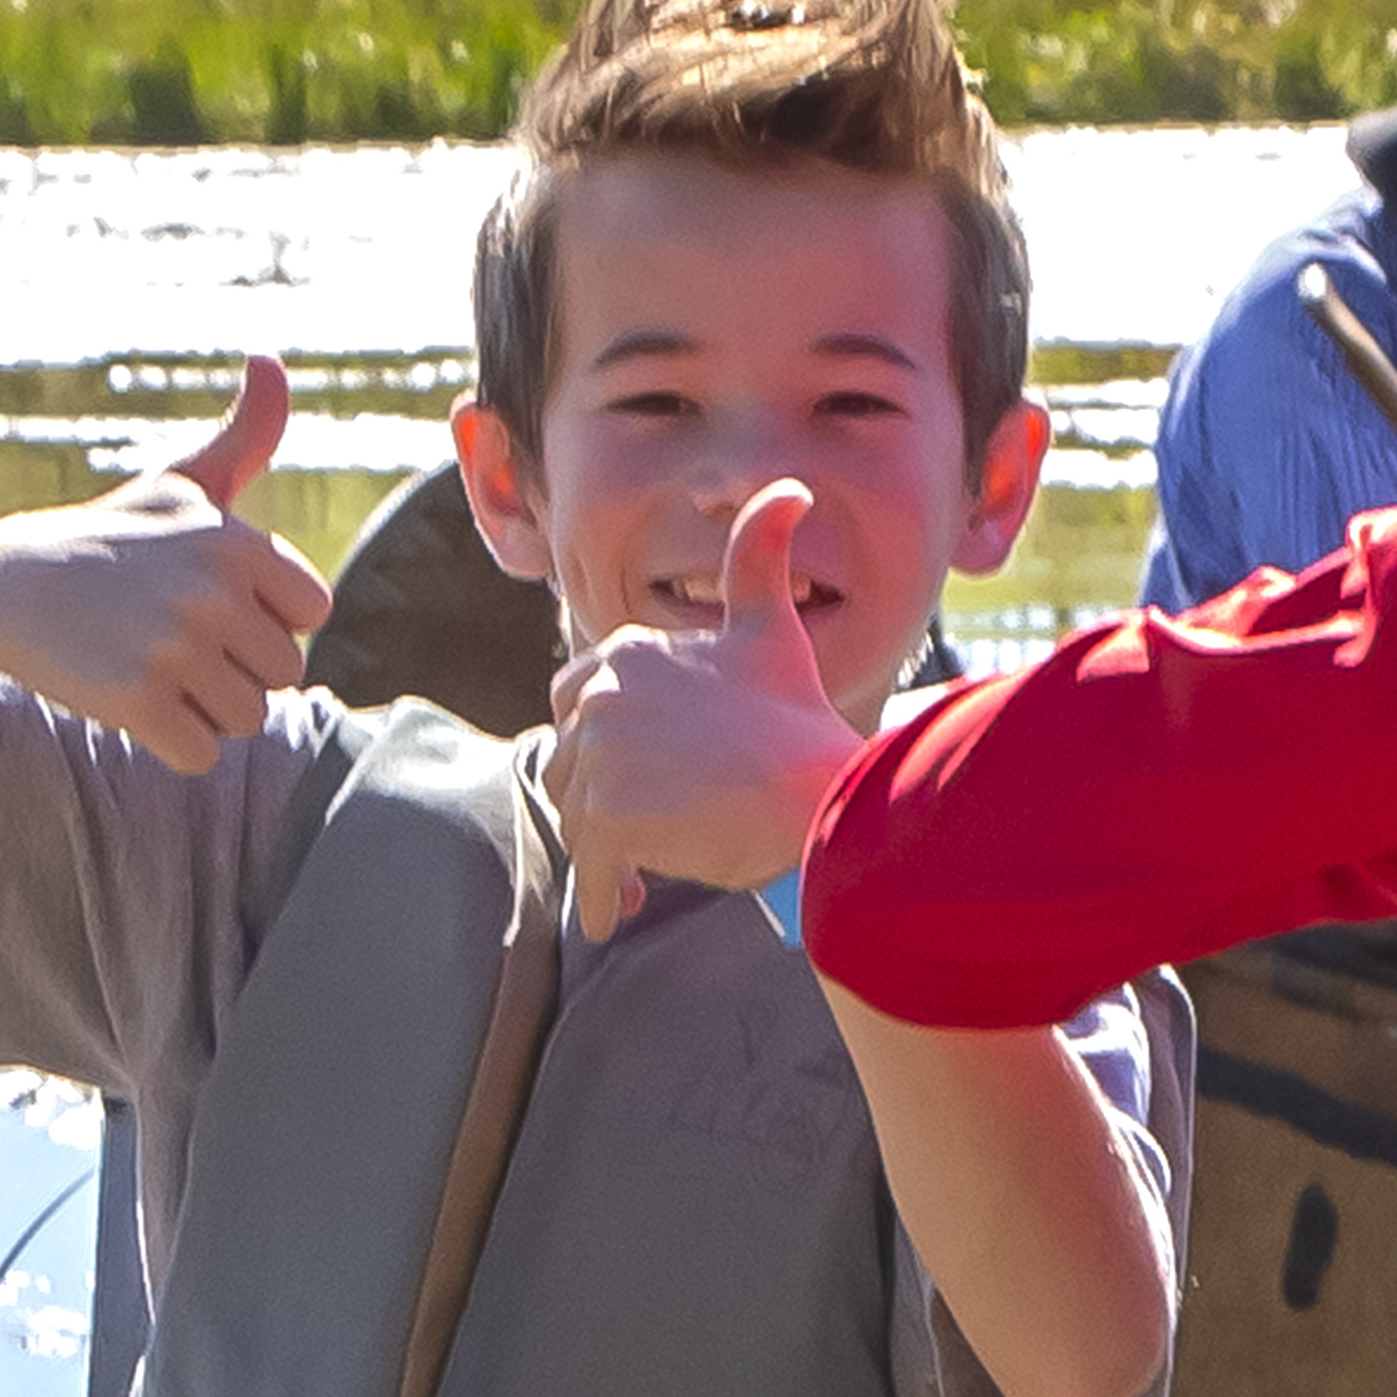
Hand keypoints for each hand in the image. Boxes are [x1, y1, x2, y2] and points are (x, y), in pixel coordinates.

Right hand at [0, 353, 331, 772]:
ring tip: (148, 664)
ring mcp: (172, 646)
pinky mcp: (135, 700)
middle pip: (283, 673)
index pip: (310, 614)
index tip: (209, 601)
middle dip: (234, 668)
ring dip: (204, 708)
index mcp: (236, 542)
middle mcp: (211, 591)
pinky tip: (129, 702)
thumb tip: (271, 361)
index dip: (264, 618)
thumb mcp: (176, 486)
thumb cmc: (103, 540)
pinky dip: (173, 744)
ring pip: (248, 719)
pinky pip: (203, 755)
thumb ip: (244, 438)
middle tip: (168, 637)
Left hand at [542, 483, 861, 941]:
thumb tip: (788, 485)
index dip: (608, 746)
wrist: (823, 792)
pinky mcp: (609, 819)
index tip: (649, 776)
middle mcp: (599, 698)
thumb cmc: (798, 716)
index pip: (574, 706)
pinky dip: (602, 898)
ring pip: (580, 820)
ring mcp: (601, 759)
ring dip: (606, 852)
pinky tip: (622, 911)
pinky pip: (590, 872)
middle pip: (572, 768)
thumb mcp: (771, 628)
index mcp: (624, 654)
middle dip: (604, 800)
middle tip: (650, 829)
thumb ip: (761, 556)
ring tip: (645, 873)